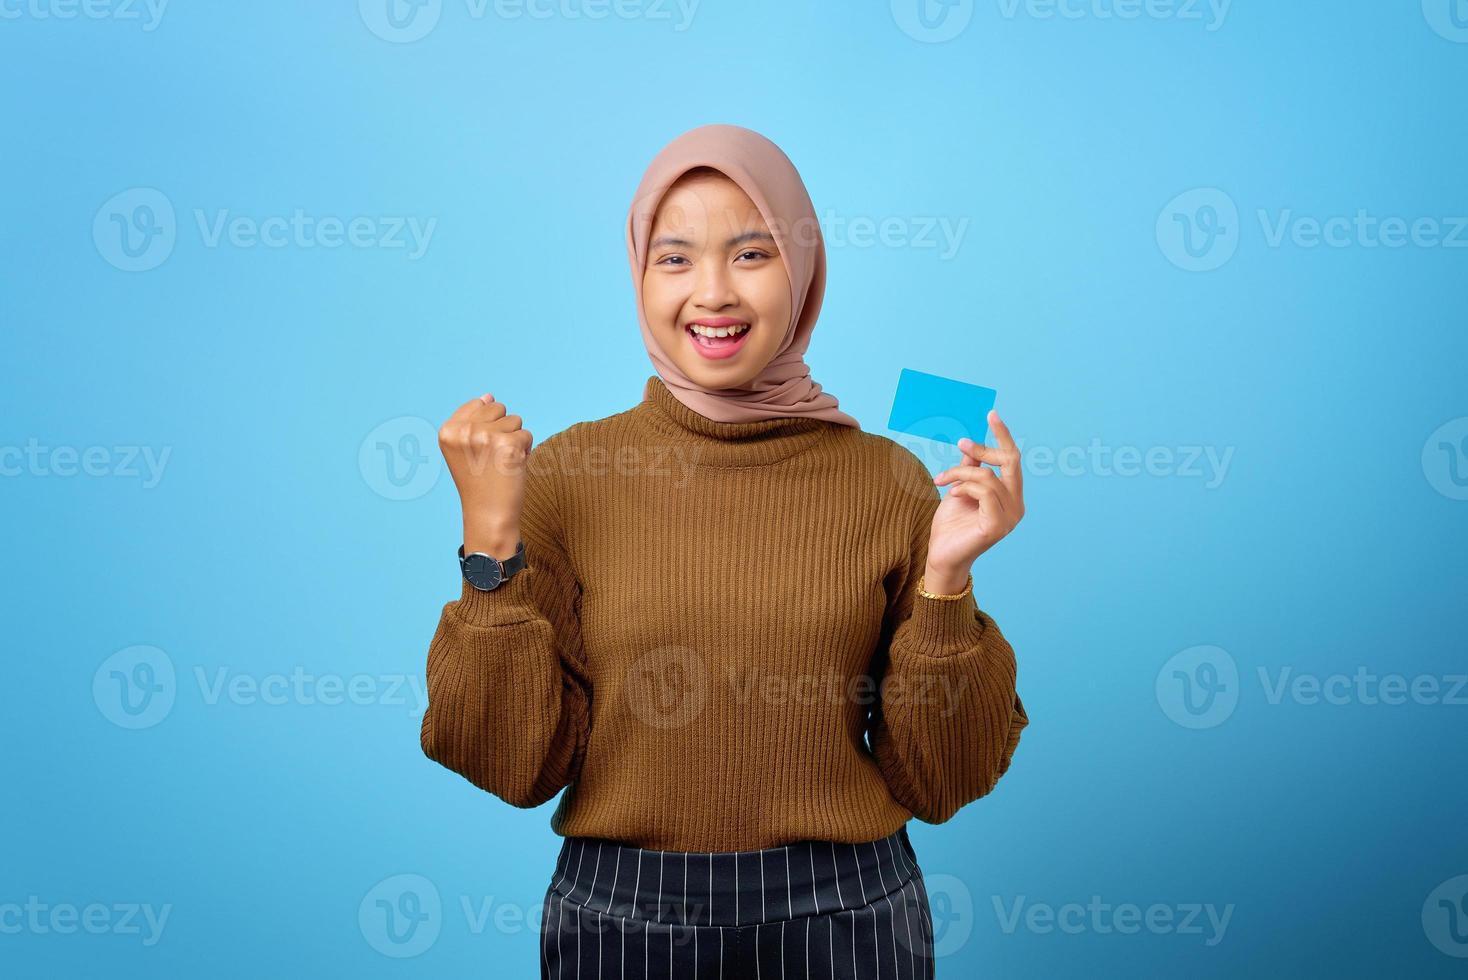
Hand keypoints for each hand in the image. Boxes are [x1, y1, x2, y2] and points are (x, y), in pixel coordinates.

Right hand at [438, 393, 533, 558]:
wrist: (489, 515)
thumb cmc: (479, 483)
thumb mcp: (464, 450)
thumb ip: (473, 420)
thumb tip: (489, 395)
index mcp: (447, 430)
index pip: (478, 404)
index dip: (486, 427)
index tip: (479, 452)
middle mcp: (464, 430)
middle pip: (498, 408)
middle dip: (501, 430)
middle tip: (492, 458)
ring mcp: (486, 436)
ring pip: (515, 420)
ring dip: (514, 440)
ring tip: (502, 463)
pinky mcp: (509, 444)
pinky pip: (527, 435)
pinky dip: (525, 451)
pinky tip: (512, 468)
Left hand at [925, 410, 1024, 585]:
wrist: (941, 554)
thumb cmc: (951, 524)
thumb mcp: (960, 487)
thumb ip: (969, 467)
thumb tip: (970, 442)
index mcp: (1011, 496)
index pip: (1013, 459)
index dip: (1003, 435)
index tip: (991, 413)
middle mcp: (1017, 506)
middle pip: (1010, 461)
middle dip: (985, 448)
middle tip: (961, 442)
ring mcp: (1010, 517)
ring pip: (988, 476)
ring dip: (960, 473)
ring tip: (943, 481)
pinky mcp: (997, 526)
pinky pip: (982, 492)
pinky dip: (963, 487)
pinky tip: (952, 494)